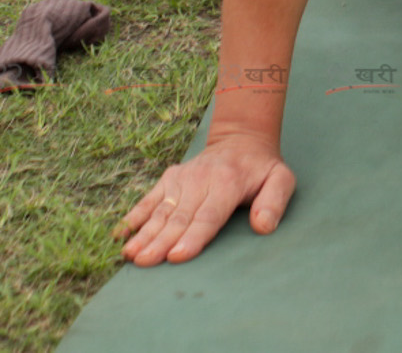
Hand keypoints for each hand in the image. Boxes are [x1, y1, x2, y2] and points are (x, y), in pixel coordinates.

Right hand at [118, 131, 296, 265]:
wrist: (240, 139)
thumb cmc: (262, 168)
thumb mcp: (281, 179)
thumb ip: (274, 202)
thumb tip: (263, 227)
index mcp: (227, 184)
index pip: (207, 216)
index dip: (192, 238)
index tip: (177, 256)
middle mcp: (200, 180)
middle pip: (179, 218)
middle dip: (160, 242)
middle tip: (144, 262)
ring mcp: (181, 179)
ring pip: (160, 211)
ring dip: (143, 234)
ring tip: (129, 254)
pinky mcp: (169, 179)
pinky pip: (149, 200)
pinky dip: (133, 217)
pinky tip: (120, 234)